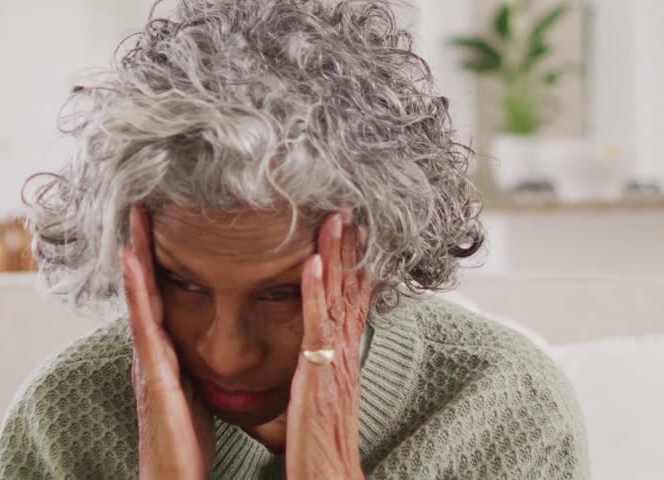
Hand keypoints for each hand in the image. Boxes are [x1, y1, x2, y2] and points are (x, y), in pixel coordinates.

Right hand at [120, 204, 215, 479]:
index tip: (160, 222)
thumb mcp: (196, 394)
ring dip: (135, 257)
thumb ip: (196, 366)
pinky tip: (136, 263)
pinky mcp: (153, 375)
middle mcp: (151, 353)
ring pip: (140, 299)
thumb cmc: (186, 445)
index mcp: (165, 355)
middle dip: (141, 247)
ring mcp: (147, 362)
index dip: (158, 259)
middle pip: (145, 288)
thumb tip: (209, 346)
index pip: (162, 296)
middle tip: (141, 203)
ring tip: (134, 218)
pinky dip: (137, 290)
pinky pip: (144, 325)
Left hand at [285, 210, 370, 479]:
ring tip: (335, 219)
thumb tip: (309, 356)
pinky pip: (317, 324)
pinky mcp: (318, 372)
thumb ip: (316, 371)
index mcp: (343, 356)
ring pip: (339, 297)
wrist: (328, 475)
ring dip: (337, 255)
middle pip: (351, 289)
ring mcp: (335, 360)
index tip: (354, 231)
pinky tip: (313, 263)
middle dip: (351, 248)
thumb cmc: (318, 445)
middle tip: (349, 209)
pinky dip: (316, 291)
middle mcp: (345, 352)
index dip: (355, 265)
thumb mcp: (318, 396)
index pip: (353, 299)